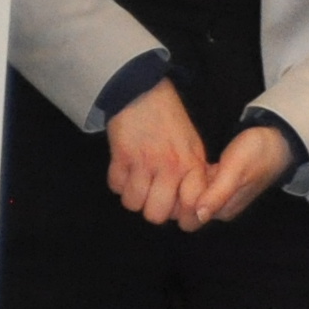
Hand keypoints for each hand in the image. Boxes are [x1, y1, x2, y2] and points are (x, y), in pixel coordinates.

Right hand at [102, 79, 206, 226]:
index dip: (180, 215)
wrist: (144, 93)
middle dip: (151, 210)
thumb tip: (188, 205)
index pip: (191, 207)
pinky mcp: (121, 155)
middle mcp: (170, 167)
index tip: (174, 208)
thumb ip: (193, 175)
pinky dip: (118, 183)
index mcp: (192, 165)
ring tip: (136, 184)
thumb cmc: (170, 122)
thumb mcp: (192, 147)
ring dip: (132, 197)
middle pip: (157, 214)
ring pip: (133, 203)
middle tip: (151, 197)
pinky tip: (124, 171)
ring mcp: (144, 162)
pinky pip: (115, 186)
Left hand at [181, 120, 297, 229]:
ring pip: (189, 195)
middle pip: (186, 208)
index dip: (178, 202)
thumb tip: (200, 215)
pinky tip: (194, 162)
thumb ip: (217, 195)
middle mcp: (219, 208)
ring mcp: (218, 196)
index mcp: (223, 211)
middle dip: (179, 191)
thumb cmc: (257, 154)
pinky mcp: (218, 183)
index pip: (187, 218)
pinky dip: (192, 175)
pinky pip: (196, 183)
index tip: (177, 181)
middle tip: (182, 169)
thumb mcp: (235, 172)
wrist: (276, 141)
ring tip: (188, 163)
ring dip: (184, 182)